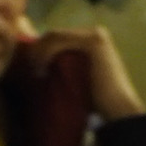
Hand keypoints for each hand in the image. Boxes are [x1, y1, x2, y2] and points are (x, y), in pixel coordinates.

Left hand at [22, 27, 145, 121]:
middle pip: (54, 34)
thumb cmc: (95, 104)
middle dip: (36, 49)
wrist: (118, 111)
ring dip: (38, 52)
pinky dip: (45, 52)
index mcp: (90, 41)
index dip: (39, 49)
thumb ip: (61, 70)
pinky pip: (59, 41)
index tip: (28, 67)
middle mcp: (94, 33)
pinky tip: (40, 68)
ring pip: (54, 36)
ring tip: (33, 70)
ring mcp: (95, 35)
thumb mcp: (74, 81)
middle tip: (27, 68)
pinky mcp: (93, 42)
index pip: (57, 38)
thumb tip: (37, 70)